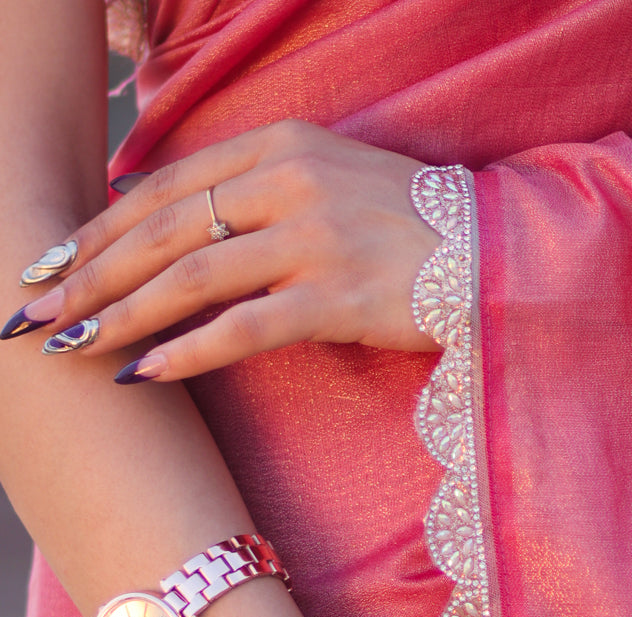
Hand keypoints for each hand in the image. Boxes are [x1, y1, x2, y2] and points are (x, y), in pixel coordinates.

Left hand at [9, 119, 441, 377]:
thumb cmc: (415, 232)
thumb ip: (262, 192)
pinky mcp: (337, 296)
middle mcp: (291, 181)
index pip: (168, 185)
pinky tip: (144, 372)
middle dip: (89, 272)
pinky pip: (243, 326)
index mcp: (284, 145)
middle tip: (35, 311)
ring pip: (191, 275)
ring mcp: (314, 237)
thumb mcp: (333, 184)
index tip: (52, 261)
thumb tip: (181, 226)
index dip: (101, 225)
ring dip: (121, 313)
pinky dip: (188, 350)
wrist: (500, 256)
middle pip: (164, 228)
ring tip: (72, 346)